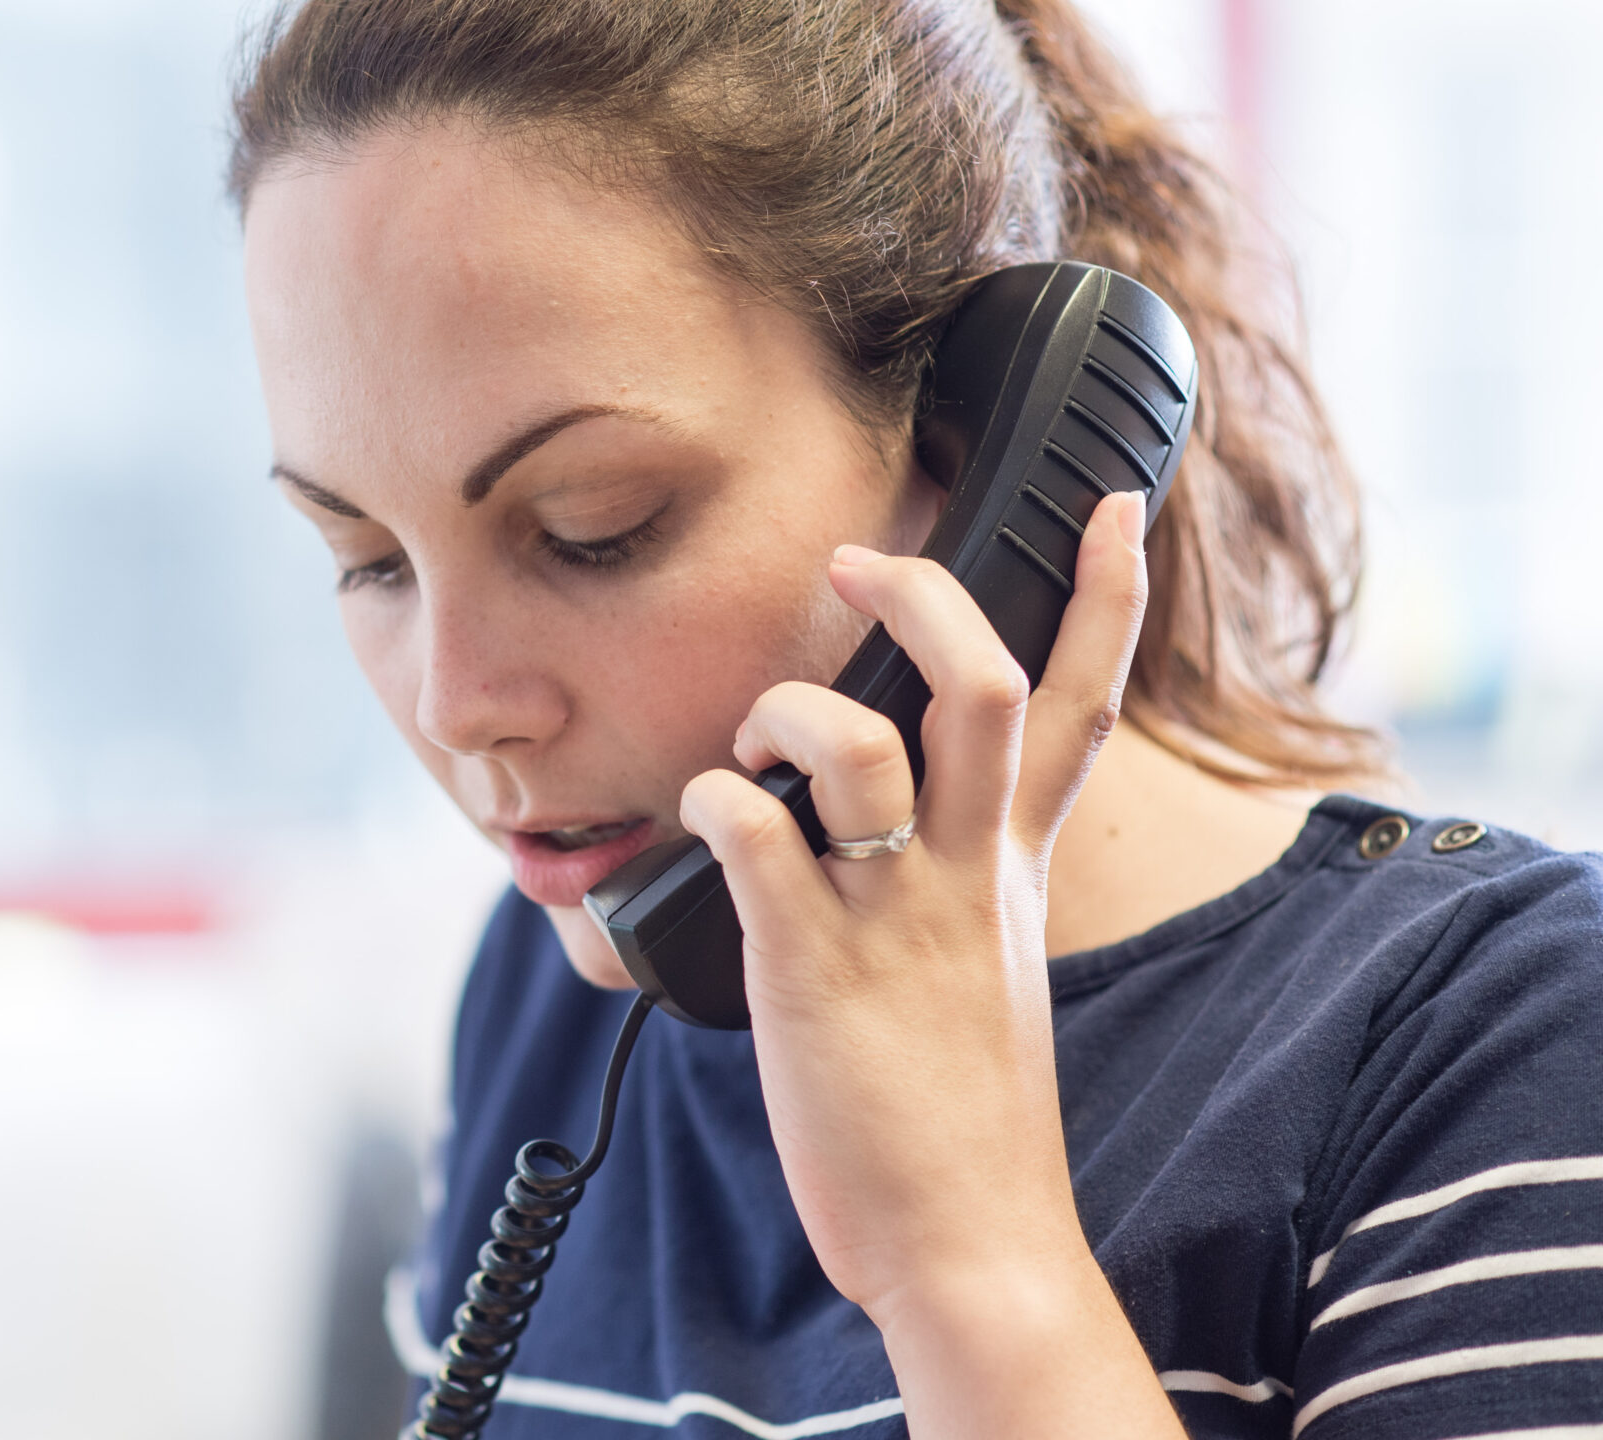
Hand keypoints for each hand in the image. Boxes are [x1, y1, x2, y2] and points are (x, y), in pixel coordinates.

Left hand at [677, 490, 1182, 1438]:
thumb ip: (956, 886)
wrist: (972, 1244)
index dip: (1103, 597)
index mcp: (1009, 871)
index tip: (1110, 501)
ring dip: (789, 709)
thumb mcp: (986, 973)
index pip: (1079, 709)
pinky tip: (700, 820)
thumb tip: (880, 826)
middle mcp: (965, 876)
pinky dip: (715, 803)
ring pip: (865, 746)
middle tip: (857, 555)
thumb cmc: (958, 1116)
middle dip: (924, 595)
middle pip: (982, 687)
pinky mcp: (814, 969)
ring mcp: (894, 917)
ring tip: (752, 740)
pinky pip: (757, 840)